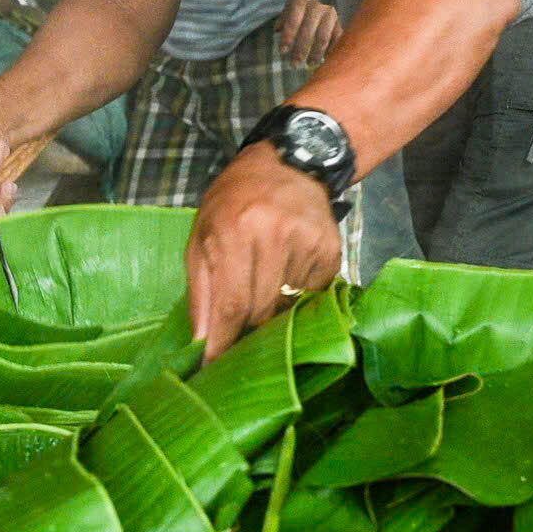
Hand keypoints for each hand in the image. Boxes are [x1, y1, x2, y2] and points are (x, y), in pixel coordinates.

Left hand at [186, 144, 342, 361]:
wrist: (290, 165)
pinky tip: (288, 272)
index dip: (224, 340)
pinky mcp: (332, 251)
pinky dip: (296, 296)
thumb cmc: (233, 201)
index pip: (232, 303)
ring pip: (287, 307)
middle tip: (240, 319)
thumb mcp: (202, 237)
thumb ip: (200, 290)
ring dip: (273, 309)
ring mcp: (307, 243)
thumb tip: (201, 342)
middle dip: (246, 324)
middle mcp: (274, 235)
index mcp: (235, 230)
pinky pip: (311, 295)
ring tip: (265, 286)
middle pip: (261, 311)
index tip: (214, 367)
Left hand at [277, 0, 342, 65]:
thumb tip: (277, 31)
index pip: (293, 20)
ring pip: (324, 36)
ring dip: (316, 53)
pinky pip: (340, 33)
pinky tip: (330, 57)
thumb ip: (287, 11)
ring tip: (310, 64)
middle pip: (307, 32)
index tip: (282, 51)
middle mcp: (318, 4)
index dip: (287, 37)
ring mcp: (333, 9)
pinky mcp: (345, 12)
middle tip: (293, 66)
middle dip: (300, 51)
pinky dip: (334, 46)